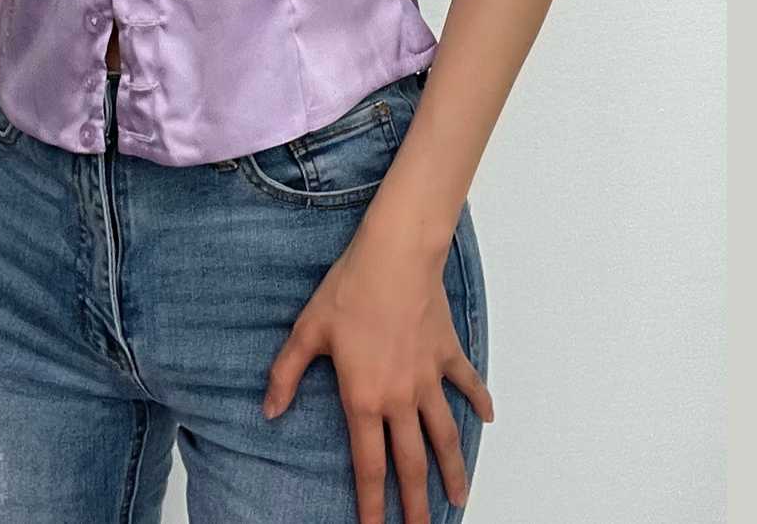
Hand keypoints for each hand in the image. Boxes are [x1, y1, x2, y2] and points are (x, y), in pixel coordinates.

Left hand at [262, 218, 492, 523]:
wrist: (395, 257)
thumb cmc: (349, 289)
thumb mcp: (308, 331)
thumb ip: (286, 374)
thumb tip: (269, 410)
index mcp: (364, 398)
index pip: (369, 466)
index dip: (371, 504)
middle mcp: (400, 398)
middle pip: (412, 464)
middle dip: (417, 505)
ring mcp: (428, 377)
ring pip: (445, 435)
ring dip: (453, 469)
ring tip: (459, 497)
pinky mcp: (446, 353)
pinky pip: (466, 383)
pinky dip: (479, 400)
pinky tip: (488, 417)